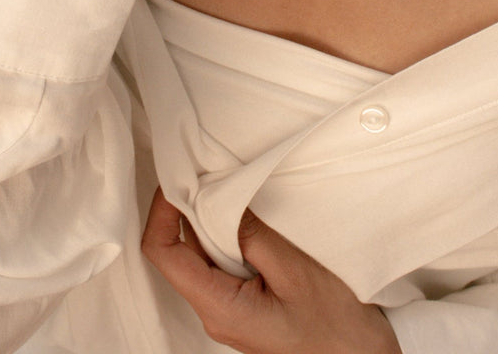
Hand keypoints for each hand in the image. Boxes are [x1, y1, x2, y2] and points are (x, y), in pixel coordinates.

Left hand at [141, 189, 401, 353]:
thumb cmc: (335, 326)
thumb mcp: (296, 270)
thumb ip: (252, 234)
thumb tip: (219, 198)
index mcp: (219, 307)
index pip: (164, 254)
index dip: (162, 211)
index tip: (176, 178)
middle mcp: (215, 311)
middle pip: (179, 251)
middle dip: (187, 208)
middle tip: (208, 170)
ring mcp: (229, 309)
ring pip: (201, 255)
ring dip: (210, 219)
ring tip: (230, 186)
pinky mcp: (244, 303)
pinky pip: (222, 262)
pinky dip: (227, 233)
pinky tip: (246, 215)